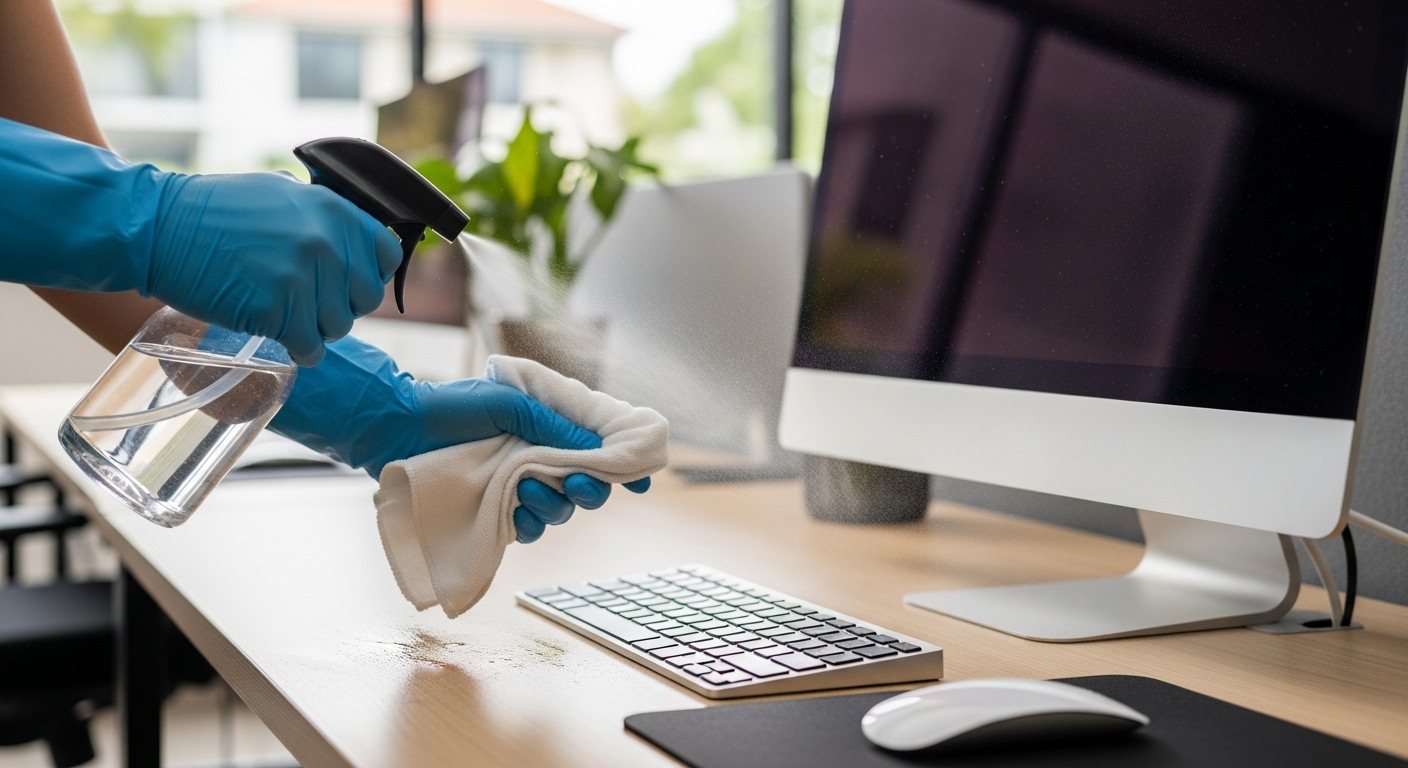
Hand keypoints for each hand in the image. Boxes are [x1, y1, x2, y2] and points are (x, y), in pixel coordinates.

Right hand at [150, 172, 401, 364]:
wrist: (159, 227)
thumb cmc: (216, 211)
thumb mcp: (283, 195)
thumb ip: (324, 217)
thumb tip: (356, 242)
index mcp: (334, 210)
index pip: (385, 255)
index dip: (369, 273)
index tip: (347, 281)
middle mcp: (325, 242)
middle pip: (365, 298)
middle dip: (341, 305)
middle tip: (310, 303)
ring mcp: (302, 277)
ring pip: (339, 326)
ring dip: (317, 328)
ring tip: (288, 315)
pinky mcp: (276, 309)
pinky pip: (309, 347)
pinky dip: (299, 350)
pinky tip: (280, 336)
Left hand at [267, 336, 650, 542]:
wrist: (395, 426)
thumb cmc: (451, 405)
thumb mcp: (509, 403)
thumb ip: (553, 423)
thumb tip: (595, 443)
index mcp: (547, 430)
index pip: (596, 451)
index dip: (622, 466)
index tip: (643, 478)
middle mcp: (537, 460)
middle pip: (584, 487)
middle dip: (589, 489)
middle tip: (579, 482)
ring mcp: (514, 488)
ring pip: (557, 512)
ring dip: (554, 506)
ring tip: (532, 491)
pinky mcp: (491, 512)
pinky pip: (524, 531)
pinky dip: (526, 525)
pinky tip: (517, 514)